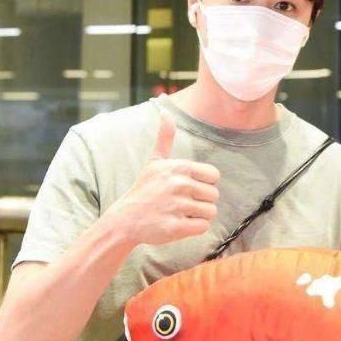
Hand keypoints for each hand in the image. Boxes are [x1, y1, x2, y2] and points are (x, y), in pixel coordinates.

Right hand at [106, 110, 219, 245]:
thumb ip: (165, 137)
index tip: (188, 188)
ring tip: (179, 213)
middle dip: (201, 201)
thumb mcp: (154, 161)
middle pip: (214, 196)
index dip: (204, 184)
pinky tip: (178, 223)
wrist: (125, 219)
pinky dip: (193, 228)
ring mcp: (177, 206)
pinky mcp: (176, 227)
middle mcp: (180, 184)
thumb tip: (165, 112)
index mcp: (180, 167)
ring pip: (210, 212)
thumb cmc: (144, 189)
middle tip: (181, 203)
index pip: (214, 176)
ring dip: (198, 215)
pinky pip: (203, 227)